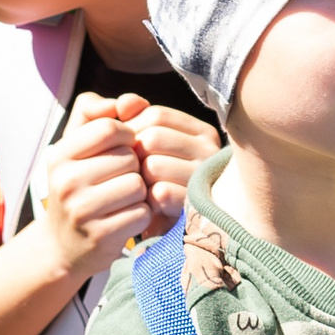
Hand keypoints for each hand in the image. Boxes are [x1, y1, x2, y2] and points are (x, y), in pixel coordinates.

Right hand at [35, 93, 153, 278]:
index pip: (110, 127)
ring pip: (138, 185)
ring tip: (124, 199)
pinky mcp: (101, 235)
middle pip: (129, 157)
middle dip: (134, 168)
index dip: (127, 136)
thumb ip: (98, 113)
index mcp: (60, 155)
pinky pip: (142, 212)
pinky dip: (141, 215)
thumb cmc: (79, 188)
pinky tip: (126, 218)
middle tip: (120, 181)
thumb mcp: (77, 147)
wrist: (63, 245)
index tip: (123, 149)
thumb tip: (132, 101)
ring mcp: (81, 210)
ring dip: (140, 193)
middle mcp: (65, 181)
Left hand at [128, 102, 221, 234]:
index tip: (127, 151)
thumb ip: (125, 116)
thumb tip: (124, 104)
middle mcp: (210, 150)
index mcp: (199, 131)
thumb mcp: (134, 144)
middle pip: (152, 137)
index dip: (130, 131)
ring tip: (145, 191)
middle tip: (135, 175)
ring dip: (140, 180)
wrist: (149, 231)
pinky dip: (149, 201)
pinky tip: (152, 207)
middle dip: (134, 157)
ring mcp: (207, 177)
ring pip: (153, 164)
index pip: (154, 114)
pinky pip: (160, 193)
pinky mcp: (199, 204)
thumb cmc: (142, 180)